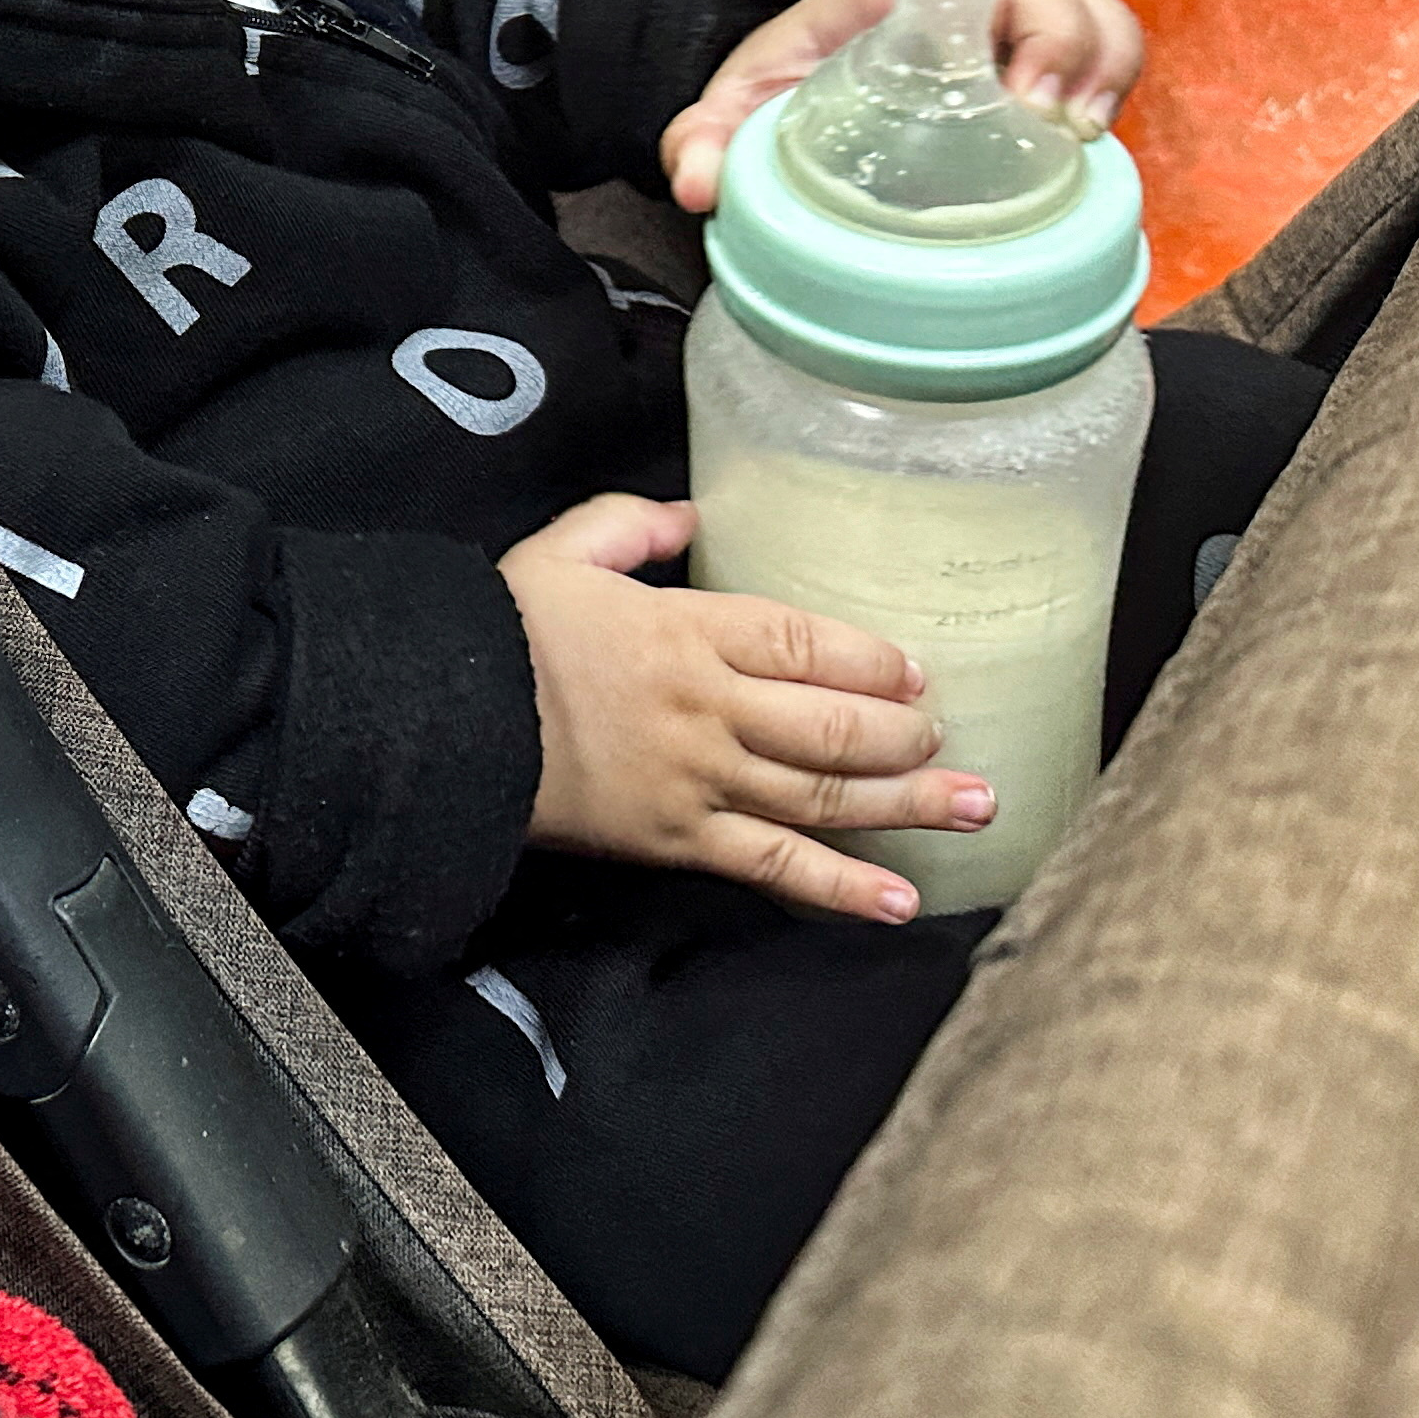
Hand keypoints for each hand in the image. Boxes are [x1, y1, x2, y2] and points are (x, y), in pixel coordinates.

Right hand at [500, 493, 991, 921]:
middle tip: (954, 740)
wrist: (440, 723)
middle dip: (907, 736)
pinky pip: (776, 866)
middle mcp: (710, 707)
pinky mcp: (679, 841)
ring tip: (978, 807)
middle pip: (834, 724)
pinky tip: (902, 901)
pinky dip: (843, 888)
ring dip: (910, 804)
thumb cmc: (497, 635)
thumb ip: (630, 527)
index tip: (916, 673)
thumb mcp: (558, 554)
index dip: (870, 660)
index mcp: (686, 631)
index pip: (804, 643)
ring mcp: (700, 780)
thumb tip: (692, 516)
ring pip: (825, 794)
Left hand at [659, 0, 1146, 215]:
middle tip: (1057, 125)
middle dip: (1076, 48)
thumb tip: (697, 186)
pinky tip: (1096, 139)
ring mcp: (1016, 22)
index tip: (1021, 93)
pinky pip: (1108, 44)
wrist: (809, 78)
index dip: (1017, 12)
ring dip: (1108, 63)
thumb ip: (704, 138)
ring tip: (1086, 135)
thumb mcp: (739, 104)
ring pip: (1095, 9)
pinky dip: (1117, 78)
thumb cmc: (787, 83)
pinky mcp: (1043, 60)